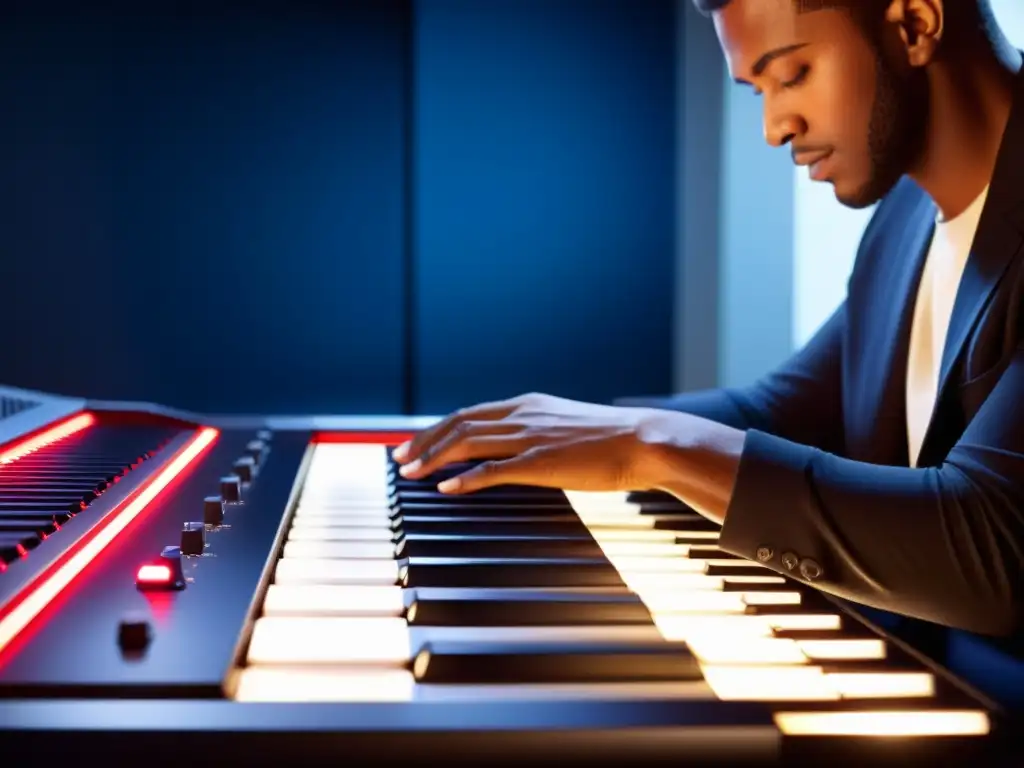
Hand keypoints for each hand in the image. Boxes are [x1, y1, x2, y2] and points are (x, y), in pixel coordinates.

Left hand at [391, 392, 678, 493]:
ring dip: (433, 457)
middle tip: (399, 459)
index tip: (415, 443)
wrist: (645, 440)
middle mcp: (522, 414)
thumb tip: (516, 449)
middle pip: (458, 423)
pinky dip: (464, 478)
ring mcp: (530, 436)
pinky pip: (492, 468)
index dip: (437, 428)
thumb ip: (537, 432)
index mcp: (527, 404)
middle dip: (423, 441)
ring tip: (411, 473)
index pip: (469, 413)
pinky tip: (446, 488)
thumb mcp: (566, 426)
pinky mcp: (540, 461)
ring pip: (467, 441)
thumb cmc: (613, 440)